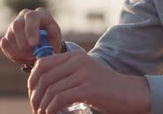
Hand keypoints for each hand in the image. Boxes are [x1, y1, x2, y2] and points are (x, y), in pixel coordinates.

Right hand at [0, 8, 62, 64]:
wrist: (43, 45)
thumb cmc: (51, 40)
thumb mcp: (56, 38)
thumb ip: (53, 36)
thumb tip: (47, 37)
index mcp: (39, 14)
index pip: (31, 17)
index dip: (31, 30)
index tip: (34, 44)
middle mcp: (25, 15)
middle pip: (17, 25)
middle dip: (23, 42)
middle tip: (31, 55)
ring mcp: (14, 24)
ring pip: (10, 36)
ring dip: (20, 51)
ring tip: (31, 57)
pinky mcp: (6, 34)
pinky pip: (4, 44)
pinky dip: (13, 54)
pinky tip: (23, 57)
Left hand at [28, 51, 150, 113]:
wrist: (130, 94)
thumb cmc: (105, 88)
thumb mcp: (85, 74)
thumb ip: (68, 73)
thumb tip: (41, 85)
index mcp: (75, 55)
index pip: (43, 63)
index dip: (32, 80)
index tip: (33, 95)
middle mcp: (78, 61)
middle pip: (44, 76)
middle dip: (35, 95)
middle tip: (35, 107)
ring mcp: (83, 74)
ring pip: (51, 89)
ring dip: (42, 105)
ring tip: (42, 113)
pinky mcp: (88, 88)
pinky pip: (60, 98)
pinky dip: (51, 108)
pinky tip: (50, 113)